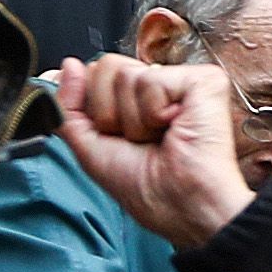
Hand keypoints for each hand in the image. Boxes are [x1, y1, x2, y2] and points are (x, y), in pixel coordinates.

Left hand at [52, 54, 256, 250]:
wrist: (178, 206)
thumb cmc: (145, 188)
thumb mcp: (89, 147)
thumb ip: (69, 106)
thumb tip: (69, 66)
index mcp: (135, 98)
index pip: (94, 73)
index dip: (95, 109)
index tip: (117, 137)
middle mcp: (158, 84)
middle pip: (106, 67)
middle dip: (111, 113)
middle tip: (141, 140)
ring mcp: (182, 79)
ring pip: (126, 75)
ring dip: (135, 120)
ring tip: (160, 137)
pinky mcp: (203, 79)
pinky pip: (151, 80)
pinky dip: (154, 113)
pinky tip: (175, 128)